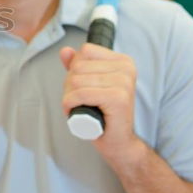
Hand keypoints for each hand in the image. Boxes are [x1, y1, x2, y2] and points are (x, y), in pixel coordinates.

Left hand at [60, 43, 141, 162]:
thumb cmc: (102, 113)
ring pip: (76, 80)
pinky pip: (80, 94)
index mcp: (123, 61)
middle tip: (79, 101)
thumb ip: (77, 65)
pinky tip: (75, 112)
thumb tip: (65, 50)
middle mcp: (127, 68)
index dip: (75, 70)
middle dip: (69, 86)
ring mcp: (124, 82)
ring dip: (69, 97)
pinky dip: (70, 104)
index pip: (85, 51)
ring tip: (79, 107)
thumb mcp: (88, 84)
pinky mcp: (118, 98)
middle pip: (78, 66)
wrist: (118, 141)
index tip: (83, 87)